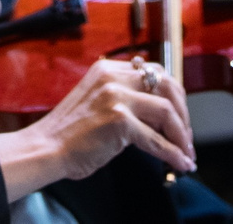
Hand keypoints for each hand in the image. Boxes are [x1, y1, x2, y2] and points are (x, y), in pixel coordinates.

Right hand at [0, 56, 195, 195]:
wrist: (45, 147)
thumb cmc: (68, 131)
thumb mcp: (96, 98)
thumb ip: (122, 96)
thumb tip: (156, 110)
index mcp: (108, 68)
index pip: (153, 71)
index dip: (172, 93)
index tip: (179, 113)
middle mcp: (114, 77)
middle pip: (167, 86)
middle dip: (183, 112)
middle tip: (187, 134)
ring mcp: (117, 97)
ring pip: (167, 112)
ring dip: (182, 135)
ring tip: (186, 152)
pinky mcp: (119, 121)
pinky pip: (156, 139)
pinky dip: (173, 153)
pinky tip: (180, 163)